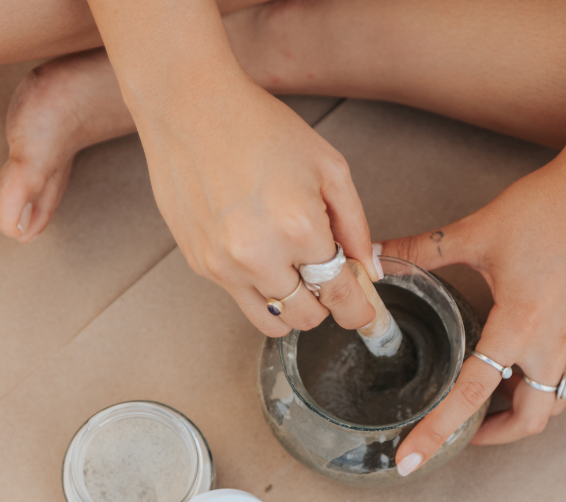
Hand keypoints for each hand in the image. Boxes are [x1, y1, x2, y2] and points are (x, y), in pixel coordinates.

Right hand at [134, 74, 379, 335]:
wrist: (188, 109)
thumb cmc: (259, 128)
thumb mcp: (328, 167)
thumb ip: (356, 225)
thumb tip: (369, 269)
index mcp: (299, 228)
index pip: (340, 295)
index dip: (358, 311)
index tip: (364, 315)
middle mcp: (260, 256)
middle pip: (308, 318)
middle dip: (326, 304)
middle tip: (326, 277)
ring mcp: (225, 265)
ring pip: (273, 322)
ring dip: (293, 307)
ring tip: (294, 272)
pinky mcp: (202, 265)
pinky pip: (242, 299)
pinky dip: (261, 289)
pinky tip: (261, 253)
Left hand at [380, 142, 565, 475]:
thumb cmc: (543, 212)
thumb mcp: (473, 234)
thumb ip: (421, 251)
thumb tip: (378, 257)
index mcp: (519, 326)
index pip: (471, 394)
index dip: (437, 431)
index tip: (411, 459)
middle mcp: (553, 345)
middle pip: (528, 420)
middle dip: (492, 435)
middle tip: (462, 431)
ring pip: (553, 404)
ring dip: (519, 412)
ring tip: (489, 401)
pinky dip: (542, 386)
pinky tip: (521, 366)